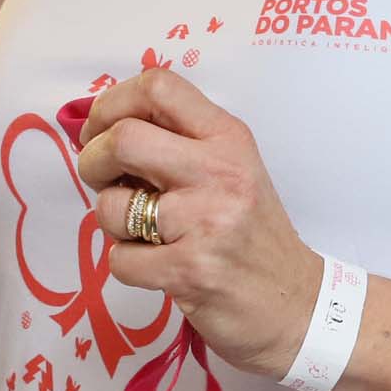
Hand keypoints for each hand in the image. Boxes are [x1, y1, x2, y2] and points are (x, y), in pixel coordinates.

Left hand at [75, 68, 322, 378]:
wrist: (297, 304)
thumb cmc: (251, 234)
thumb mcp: (230, 169)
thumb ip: (177, 141)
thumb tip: (99, 128)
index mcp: (227, 137)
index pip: (158, 86)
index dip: (111, 103)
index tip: (100, 130)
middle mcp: (219, 172)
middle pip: (123, 138)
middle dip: (92, 160)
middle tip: (101, 180)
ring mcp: (206, 221)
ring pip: (112, 205)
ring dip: (110, 222)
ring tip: (141, 231)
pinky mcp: (191, 270)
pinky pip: (120, 259)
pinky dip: (126, 264)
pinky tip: (155, 265)